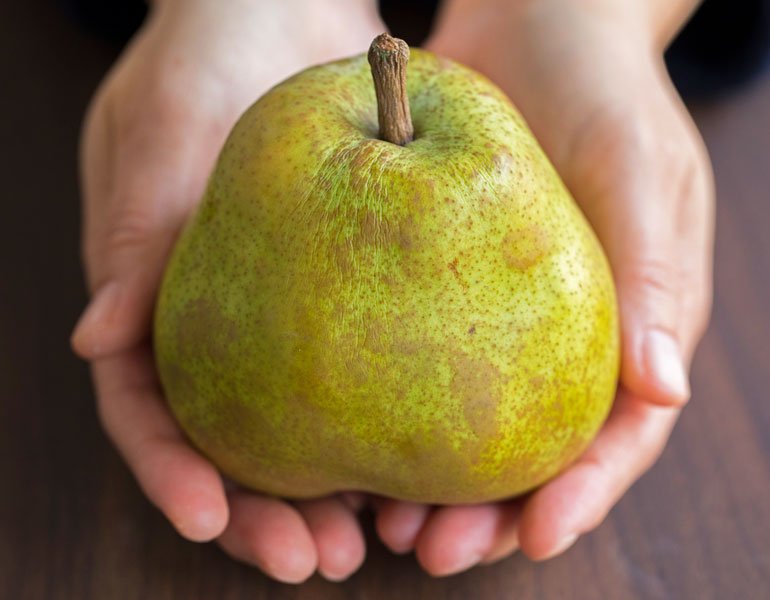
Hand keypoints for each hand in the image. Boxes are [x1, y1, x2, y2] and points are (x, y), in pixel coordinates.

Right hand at [72, 0, 384, 582]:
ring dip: (326, 486)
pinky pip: (362, 364)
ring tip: (368, 540)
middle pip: (231, 436)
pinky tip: (417, 463)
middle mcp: (217, 314)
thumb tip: (95, 343)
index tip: (211, 520)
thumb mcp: (161, 133)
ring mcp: (284, 305)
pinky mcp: (346, 284)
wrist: (281, 6)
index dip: (172, 469)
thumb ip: (131, 237)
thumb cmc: (204, 54)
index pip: (148, 403)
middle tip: (311, 560)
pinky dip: (381, 421)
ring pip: (298, 420)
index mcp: (152, 292)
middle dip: (262, 507)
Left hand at [374, 0, 713, 573]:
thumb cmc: (604, 89)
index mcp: (629, 323)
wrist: (537, 24)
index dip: (581, 493)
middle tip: (432, 550)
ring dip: (432, 481)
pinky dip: (390, 410)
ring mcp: (497, 313)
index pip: (617, 431)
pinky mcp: (439, 284)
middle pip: (531, 447)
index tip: (534, 537)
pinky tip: (351, 444)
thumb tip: (662, 390)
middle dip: (490, 510)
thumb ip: (653, 276)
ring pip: (468, 422)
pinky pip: (416, 360)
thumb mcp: (639, 169)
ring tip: (385, 524)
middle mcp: (561, 331)